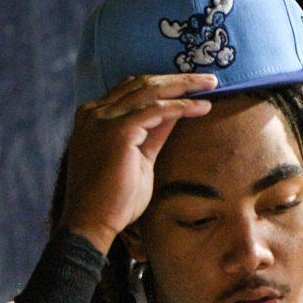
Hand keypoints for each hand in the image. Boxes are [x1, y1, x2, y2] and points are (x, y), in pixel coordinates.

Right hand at [58, 73, 216, 253]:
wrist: (92, 224)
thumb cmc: (112, 200)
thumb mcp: (137, 159)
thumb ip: (152, 135)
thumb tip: (173, 115)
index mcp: (93, 117)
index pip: (131, 89)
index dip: (162, 84)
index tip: (189, 85)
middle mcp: (94, 112)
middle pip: (142, 83)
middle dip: (177, 79)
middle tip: (207, 78)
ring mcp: (103, 119)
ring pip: (151, 91)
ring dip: (184, 86)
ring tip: (211, 84)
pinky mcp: (118, 131)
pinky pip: (157, 110)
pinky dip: (182, 107)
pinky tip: (202, 106)